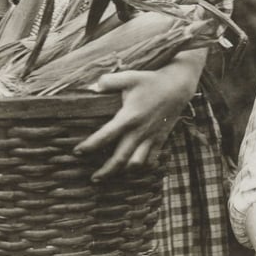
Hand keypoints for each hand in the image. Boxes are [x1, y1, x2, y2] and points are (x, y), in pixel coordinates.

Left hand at [74, 49, 205, 179]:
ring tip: (113, 175)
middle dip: (106, 171)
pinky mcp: (161, 139)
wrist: (178, 86)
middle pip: (120, 158)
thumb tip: (92, 86)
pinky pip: (152, 160)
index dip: (90, 146)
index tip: (77, 152)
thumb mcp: (129, 77)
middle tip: (93, 179)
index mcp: (129, 117)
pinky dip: (143, 167)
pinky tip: (134, 169)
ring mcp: (151, 137)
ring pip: (137, 163)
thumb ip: (109, 81)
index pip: (106, 136)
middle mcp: (140, 131)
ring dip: (124, 171)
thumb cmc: (150, 80)